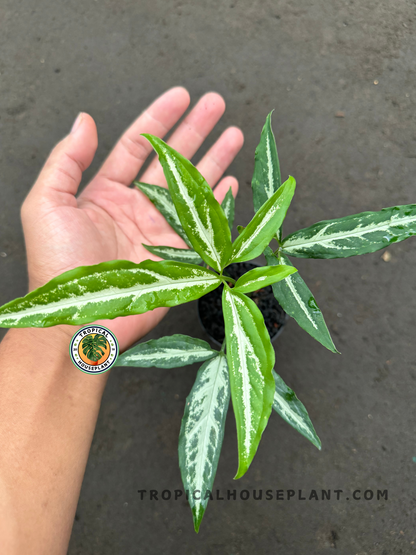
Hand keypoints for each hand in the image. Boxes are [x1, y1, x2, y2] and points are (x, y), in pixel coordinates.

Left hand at [21, 87, 243, 350]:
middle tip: (216, 105)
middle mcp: (135, 208)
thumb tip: (84, 121)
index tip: (181, 96)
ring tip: (233, 134)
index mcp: (104, 193)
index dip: (159, 119)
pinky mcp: (178, 255)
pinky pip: (204, 222)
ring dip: (214, 159)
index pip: (137, 146)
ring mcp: (159, 231)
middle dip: (195, 130)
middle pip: (171, 160)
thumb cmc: (56, 265)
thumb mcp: (46, 204)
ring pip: (193, 186)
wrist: (80, 319)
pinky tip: (231, 181)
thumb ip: (66, 160)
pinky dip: (219, 202)